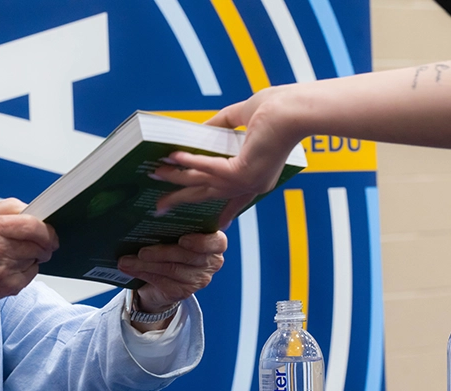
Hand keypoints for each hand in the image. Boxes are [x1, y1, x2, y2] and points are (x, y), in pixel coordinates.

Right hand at [0, 198, 58, 308]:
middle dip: (45, 244)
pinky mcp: (7, 286)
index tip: (49, 230)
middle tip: (44, 244)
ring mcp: (2, 269)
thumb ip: (7, 208)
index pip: (31, 224)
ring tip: (15, 255)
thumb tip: (33, 210)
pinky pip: (31, 275)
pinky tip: (10, 268)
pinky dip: (26, 270)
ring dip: (33, 256)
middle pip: (38, 243)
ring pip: (36, 259)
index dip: (46, 228)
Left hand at [118, 231, 226, 330]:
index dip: (201, 242)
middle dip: (162, 253)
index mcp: (214, 242)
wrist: (164, 277)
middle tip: (142, 251)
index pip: (217, 242)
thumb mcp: (175, 233)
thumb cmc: (171, 246)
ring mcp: (198, 279)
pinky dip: (143, 273)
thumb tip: (150, 216)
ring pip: (172, 270)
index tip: (183, 239)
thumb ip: (173, 226)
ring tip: (127, 260)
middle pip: (188, 257)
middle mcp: (211, 262)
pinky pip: (162, 282)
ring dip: (146, 265)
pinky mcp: (183, 292)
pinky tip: (129, 268)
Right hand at [152, 88, 302, 227]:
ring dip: (177, 177)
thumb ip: (222, 124)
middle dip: (183, 200)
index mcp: (259, 174)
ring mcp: (247, 181)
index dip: (226, 210)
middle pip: (211, 195)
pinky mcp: (241, 172)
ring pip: (203, 183)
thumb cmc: (279, 108)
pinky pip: (208, 169)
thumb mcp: (244, 116)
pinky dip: (189, 162)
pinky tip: (172, 156)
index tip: (219, 223)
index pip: (238, 198)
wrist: (295, 108)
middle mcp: (253, 183)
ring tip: (155, 173)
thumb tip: (199, 130)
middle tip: (161, 206)